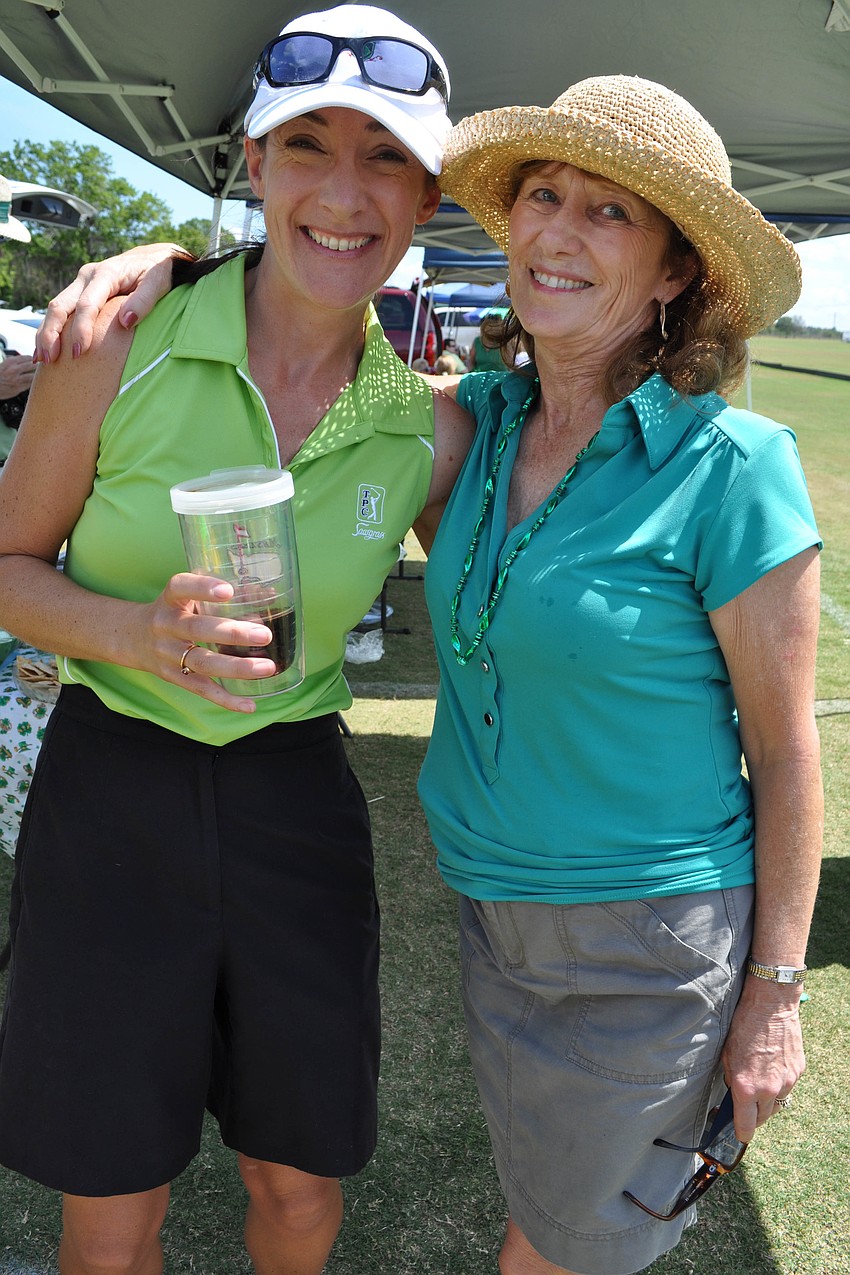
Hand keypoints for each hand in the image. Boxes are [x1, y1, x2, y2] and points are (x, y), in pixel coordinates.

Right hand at [0, 354, 35, 399]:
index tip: (36, 359)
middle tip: (39, 366)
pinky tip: (34, 382)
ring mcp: (17, 380)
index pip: (27, 358)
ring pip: (32, 376)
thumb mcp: (4, 364)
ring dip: (37, 375)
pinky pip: (29, 385)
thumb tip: (23, 359)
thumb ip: (13, 362)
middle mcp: (14, 370)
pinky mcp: (19, 388)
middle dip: (37, 366)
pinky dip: (33, 383)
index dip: (33, 359)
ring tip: (38, 374)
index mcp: (10, 362)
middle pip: (32, 366)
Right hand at [35, 243, 189, 363]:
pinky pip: (61, 312)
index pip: (87, 304)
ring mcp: (81, 284)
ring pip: (56, 308)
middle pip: (61, 305)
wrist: (152, 259)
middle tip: (50, 359)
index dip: (81, 329)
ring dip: (46, 333)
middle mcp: (87, 277)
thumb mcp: (157, 283)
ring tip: (41, 359)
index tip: (80, 352)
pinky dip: (50, 330)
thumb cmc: (157, 273)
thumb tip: (125, 322)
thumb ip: (143, 302)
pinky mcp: (79, 292)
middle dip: (52, 333)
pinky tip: (44, 349)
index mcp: (106, 274)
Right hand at [138, 572, 278, 713]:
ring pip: (201, 662)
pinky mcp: (173, 677)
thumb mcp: (185, 597)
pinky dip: (226, 699)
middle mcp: (165, 625)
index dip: (202, 588)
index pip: (180, 587)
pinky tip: (249, 705)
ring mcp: (167, 654)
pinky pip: (200, 689)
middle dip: (232, 633)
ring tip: (267, 667)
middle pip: (196, 629)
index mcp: (170, 599)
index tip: (229, 591)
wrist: (133, 638)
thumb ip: (220, 595)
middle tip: (264, 635)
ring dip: (236, 667)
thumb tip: (271, 596)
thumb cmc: (174, 611)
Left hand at [720, 977, 805, 1142]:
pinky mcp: (799, 1071)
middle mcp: (768, 1089)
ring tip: (760, 1081)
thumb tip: (734, 1094)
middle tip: (747, 1108)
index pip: (746, 1125)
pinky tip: (771, 1067)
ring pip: (777, 1103)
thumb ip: (732, 1079)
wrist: (771, 1005)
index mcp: (746, 1087)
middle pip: (763, 1118)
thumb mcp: (727, 1054)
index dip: (741, 1133)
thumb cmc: (744, 1026)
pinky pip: (788, 1086)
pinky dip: (780, 1083)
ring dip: (768, 1099)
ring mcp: (787, 1081)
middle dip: (754, 1116)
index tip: (738, 1135)